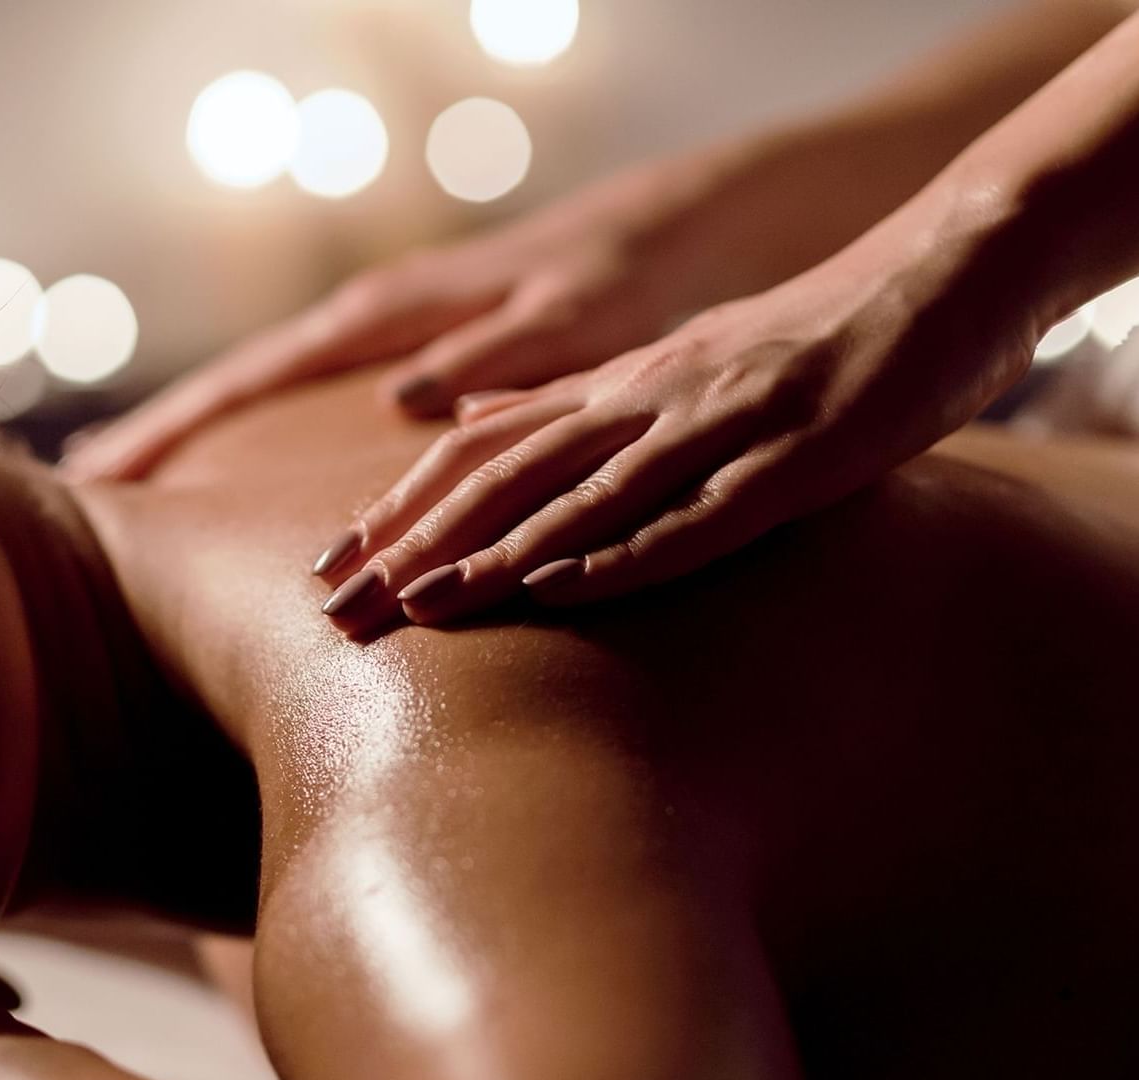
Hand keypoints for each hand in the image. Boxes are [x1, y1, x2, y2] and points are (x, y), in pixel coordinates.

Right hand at [59, 159, 737, 481]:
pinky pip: (331, 405)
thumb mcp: (583, 310)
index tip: (103, 477)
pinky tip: (266, 470)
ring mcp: (403, 340)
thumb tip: (404, 401)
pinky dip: (283, 436)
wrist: (698, 224)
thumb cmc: (646, 266)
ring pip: (282, 396)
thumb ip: (499, 351)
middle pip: (246, 385)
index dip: (181, 426)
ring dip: (213, 441)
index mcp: (397, 313)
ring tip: (141, 489)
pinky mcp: (434, 359)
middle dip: (168, 437)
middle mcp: (384, 324)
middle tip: (84, 494)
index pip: (259, 374)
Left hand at [312, 216, 1038, 631]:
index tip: (332, 563)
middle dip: (412, 542)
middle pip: (502, 474)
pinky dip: (619, 553)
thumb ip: (579, 409)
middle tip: (334, 607)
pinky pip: (693, 514)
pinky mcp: (791, 458)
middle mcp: (645, 399)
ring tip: (413, 607)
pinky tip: (558, 588)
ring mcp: (714, 424)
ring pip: (579, 494)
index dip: (400, 506)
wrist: (938, 280)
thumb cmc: (807, 344)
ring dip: (490, 553)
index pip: (479, 448)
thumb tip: (476, 433)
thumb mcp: (672, 372)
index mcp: (616, 386)